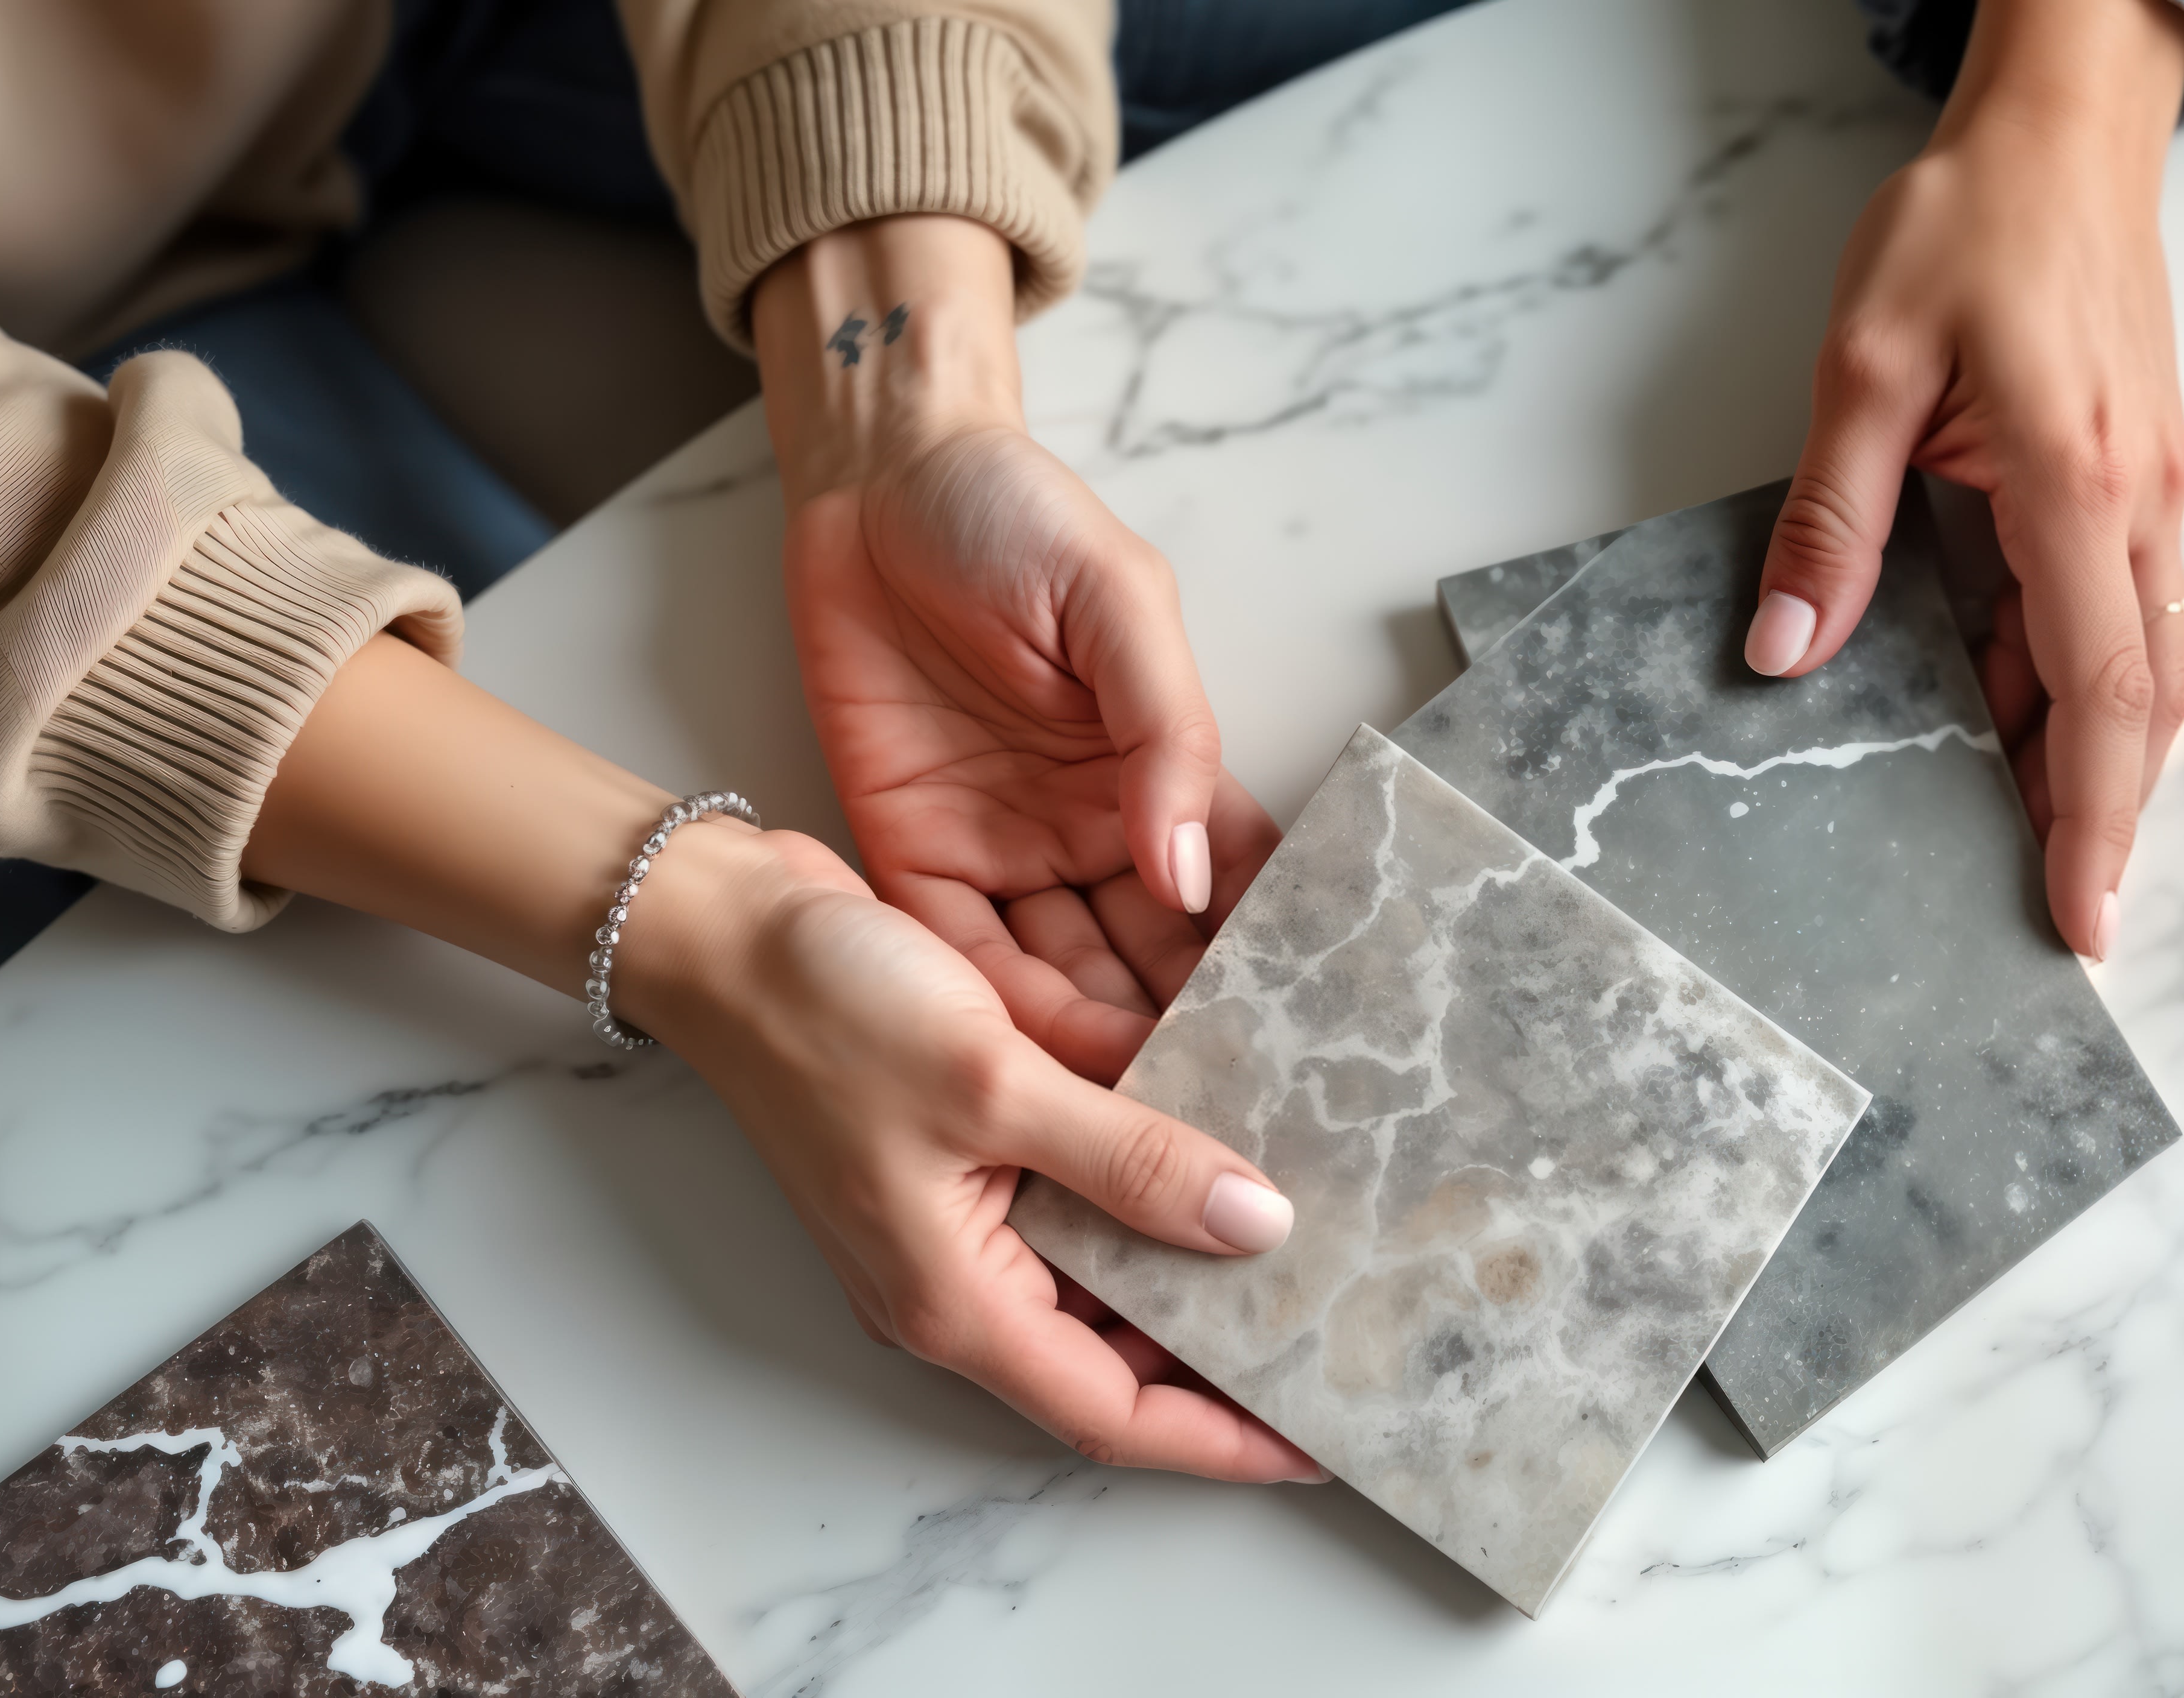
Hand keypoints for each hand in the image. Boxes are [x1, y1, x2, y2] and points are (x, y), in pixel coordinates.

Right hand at [622, 819, 1322, 1481]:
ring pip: (1097, 1289)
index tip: (1315, 1439)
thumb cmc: (826, 1008)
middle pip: (1110, 1366)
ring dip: (1185, 1277)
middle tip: (1332, 1336)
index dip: (1220, 1437)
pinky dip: (1140, 1204)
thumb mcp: (997, 1081)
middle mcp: (952, 1289)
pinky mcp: (956, 1169)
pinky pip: (1070, 1219)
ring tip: (1300, 1254)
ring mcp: (950, 1232)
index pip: (1112, 1414)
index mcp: (955, 1302)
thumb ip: (1133, 1158)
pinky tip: (1212, 1159)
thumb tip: (1257, 1223)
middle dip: (1217, 1363)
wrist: (722, 931)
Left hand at [756, 216, 1276, 1081]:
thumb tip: (1190, 867)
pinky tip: (1039, 1085)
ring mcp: (1005, 855)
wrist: (871, 484)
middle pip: (1155, 957)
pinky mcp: (915, 863)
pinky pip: (964, 962)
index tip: (1312, 1041)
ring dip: (1101, 1054)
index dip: (1270, 960)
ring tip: (1144, 1133)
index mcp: (1160, 772)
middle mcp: (1094, 831)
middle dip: (1193, 1035)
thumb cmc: (1008, 516)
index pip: (1234, 887)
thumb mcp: (1115, 597)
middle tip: (1231, 1127)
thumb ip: (1163, 729)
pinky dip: (1001, 1023)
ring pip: (1067, 982)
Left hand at [1745, 0, 2183, 963]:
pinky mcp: (2136, 478)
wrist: (2060, 137)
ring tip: (2028, 843)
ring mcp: (2150, 493)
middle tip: (2068, 920)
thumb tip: (1789, 651)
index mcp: (2076, 486)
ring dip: (2092, 755)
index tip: (2084, 914)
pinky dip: (2081, 682)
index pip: (2100, 693)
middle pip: (2144, 702)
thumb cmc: (1970, 230)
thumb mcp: (1865, 367)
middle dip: (2108, 820)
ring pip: (2143, 663)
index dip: (2092, 819)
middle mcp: (2137, 504)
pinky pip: (2125, 611)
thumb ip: (1832, 518)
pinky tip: (2010, 715)